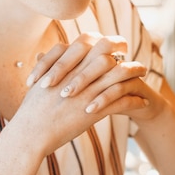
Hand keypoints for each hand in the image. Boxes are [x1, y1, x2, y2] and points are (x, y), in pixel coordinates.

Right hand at [14, 33, 154, 154]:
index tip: (111, 45)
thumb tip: (43, 54)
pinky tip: (143, 102)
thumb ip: (45, 66)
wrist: (30, 133)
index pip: (88, 42)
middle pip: (106, 53)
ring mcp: (87, 92)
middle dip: (122, 50)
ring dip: (135, 71)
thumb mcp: (37, 82)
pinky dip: (134, 100)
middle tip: (128, 51)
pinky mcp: (94, 111)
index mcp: (64, 66)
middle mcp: (77, 75)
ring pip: (118, 74)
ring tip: (144, 72)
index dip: (102, 41)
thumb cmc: (31, 111)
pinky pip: (121, 101)